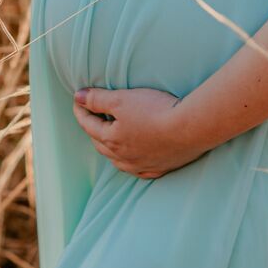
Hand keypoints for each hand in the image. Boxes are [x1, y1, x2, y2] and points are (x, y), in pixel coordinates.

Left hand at [71, 86, 210, 179]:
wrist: (189, 128)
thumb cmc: (155, 111)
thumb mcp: (122, 99)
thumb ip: (98, 99)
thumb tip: (78, 97)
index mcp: (111, 139)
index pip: (89, 124)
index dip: (81, 110)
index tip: (78, 99)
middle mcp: (123, 157)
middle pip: (102, 144)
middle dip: (94, 129)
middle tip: (93, 116)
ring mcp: (141, 165)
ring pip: (118, 160)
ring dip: (111, 148)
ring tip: (111, 137)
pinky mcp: (160, 168)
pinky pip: (140, 170)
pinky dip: (132, 163)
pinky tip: (135, 160)